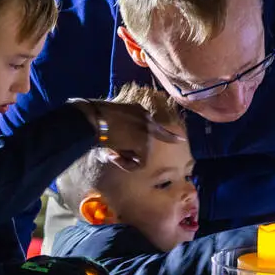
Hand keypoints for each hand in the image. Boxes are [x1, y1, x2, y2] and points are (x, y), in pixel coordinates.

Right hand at [69, 99, 183, 170]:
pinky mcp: (144, 142)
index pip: (154, 125)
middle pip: (150, 145)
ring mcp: (147, 130)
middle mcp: (146, 118)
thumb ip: (120, 129)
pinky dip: (127, 165)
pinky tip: (115, 157)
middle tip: (113, 152)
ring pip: (143, 155)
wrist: (93, 118)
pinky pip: (140, 163)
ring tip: (110, 150)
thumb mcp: (110, 119)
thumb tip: (116, 148)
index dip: (168, 135)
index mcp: (138, 110)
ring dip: (126, 158)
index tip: (181, 140)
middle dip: (132, 154)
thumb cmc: (93, 118)